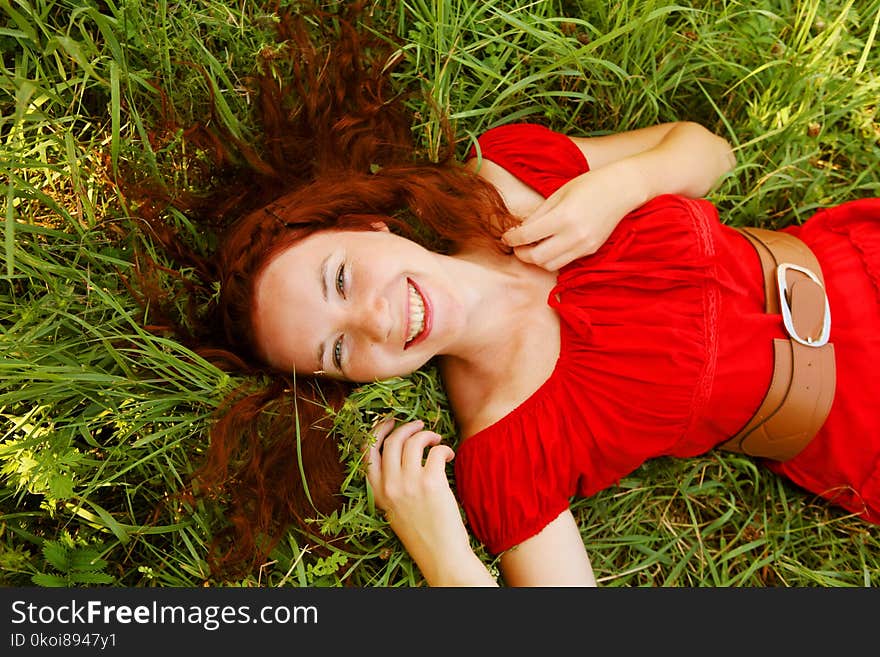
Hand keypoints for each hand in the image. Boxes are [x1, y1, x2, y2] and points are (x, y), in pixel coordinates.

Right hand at [365, 418, 469, 558]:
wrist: (441, 555)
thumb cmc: (421, 531)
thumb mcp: (394, 508)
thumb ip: (391, 483)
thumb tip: (399, 450)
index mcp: (377, 492)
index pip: (368, 451)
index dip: (378, 430)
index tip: (390, 422)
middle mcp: (389, 485)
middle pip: (392, 440)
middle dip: (406, 427)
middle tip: (419, 425)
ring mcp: (409, 483)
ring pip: (413, 441)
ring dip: (426, 434)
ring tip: (436, 439)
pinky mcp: (431, 482)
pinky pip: (435, 450)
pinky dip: (443, 448)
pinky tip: (448, 456)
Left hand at [501, 164, 640, 270]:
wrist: (621, 189)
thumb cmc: (588, 185)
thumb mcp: (558, 194)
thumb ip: (538, 215)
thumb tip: (520, 231)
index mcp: (562, 217)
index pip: (527, 236)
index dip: (512, 239)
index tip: (505, 237)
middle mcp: (573, 236)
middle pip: (536, 258)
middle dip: (522, 254)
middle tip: (517, 246)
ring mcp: (583, 246)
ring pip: (550, 265)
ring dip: (537, 259)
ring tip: (533, 247)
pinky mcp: (590, 250)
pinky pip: (565, 262)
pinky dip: (552, 258)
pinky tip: (549, 246)